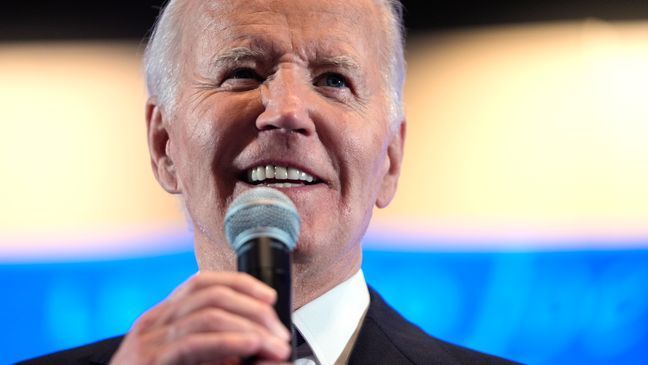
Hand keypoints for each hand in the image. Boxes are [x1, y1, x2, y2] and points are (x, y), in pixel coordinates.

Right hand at [109, 272, 290, 364]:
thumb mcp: (186, 362)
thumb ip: (217, 350)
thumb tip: (258, 343)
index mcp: (160, 318)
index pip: (201, 282)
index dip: (239, 283)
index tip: (269, 296)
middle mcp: (153, 323)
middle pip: (211, 294)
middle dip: (253, 309)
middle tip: (280, 331)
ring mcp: (149, 341)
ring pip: (208, 314)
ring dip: (250, 327)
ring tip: (274, 345)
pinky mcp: (152, 361)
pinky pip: (196, 343)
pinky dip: (231, 342)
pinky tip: (251, 346)